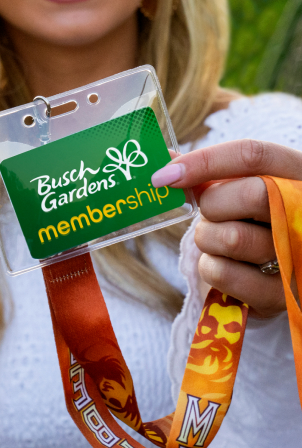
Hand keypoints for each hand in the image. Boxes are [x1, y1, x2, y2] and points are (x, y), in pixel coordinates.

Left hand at [151, 139, 301, 317]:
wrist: (273, 269)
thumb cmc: (250, 216)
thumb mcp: (236, 186)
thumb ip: (204, 173)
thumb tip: (162, 157)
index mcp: (295, 172)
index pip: (252, 155)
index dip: (205, 161)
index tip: (164, 175)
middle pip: (252, 194)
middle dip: (213, 204)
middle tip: (208, 212)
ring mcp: (298, 254)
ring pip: (233, 237)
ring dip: (208, 238)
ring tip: (218, 239)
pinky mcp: (282, 294)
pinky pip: (225, 273)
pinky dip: (210, 267)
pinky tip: (225, 265)